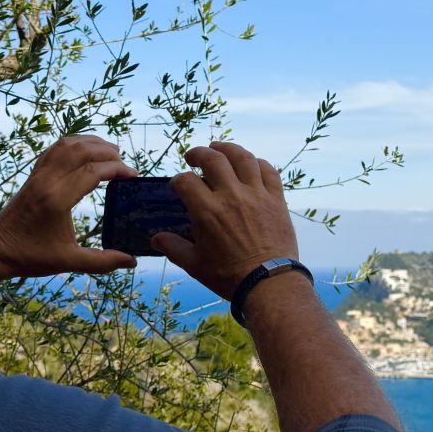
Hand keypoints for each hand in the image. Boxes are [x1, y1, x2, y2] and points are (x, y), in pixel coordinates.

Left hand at [0, 135, 137, 278]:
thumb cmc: (30, 256)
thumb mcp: (68, 262)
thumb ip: (102, 261)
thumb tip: (132, 261)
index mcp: (56, 199)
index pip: (92, 171)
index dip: (117, 169)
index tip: (133, 176)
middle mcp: (47, 181)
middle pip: (82, 150)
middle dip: (108, 152)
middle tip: (125, 165)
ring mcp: (38, 174)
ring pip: (68, 144)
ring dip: (92, 143)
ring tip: (111, 153)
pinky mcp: (33, 174)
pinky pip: (55, 148)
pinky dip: (74, 144)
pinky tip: (86, 151)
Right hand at [153, 141, 298, 298]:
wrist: (268, 283)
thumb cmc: (229, 276)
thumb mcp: (195, 265)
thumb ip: (174, 248)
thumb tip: (156, 239)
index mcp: (207, 211)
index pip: (186, 181)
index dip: (178, 181)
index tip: (178, 186)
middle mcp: (231, 195)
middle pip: (213, 159)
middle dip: (198, 153)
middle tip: (192, 157)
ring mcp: (256, 194)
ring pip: (242, 157)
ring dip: (228, 148)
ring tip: (219, 148)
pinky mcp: (276, 199)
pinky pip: (268, 171)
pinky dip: (258, 163)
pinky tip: (251, 164)